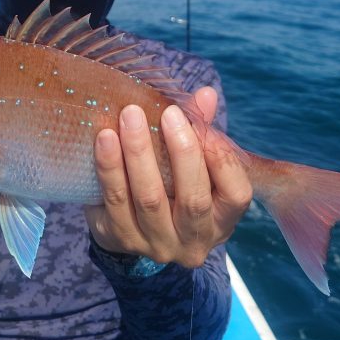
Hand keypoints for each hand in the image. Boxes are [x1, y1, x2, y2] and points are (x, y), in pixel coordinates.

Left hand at [84, 87, 252, 268]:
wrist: (134, 223)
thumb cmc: (176, 183)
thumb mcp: (195, 163)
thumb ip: (201, 130)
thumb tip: (205, 94)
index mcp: (222, 220)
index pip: (236, 195)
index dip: (223, 159)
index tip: (203, 124)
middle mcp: (193, 241)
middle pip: (193, 200)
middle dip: (181, 151)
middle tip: (167, 112)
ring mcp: (156, 245)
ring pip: (149, 200)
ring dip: (138, 154)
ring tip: (129, 117)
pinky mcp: (120, 240)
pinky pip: (114, 203)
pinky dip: (109, 168)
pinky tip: (104, 139)